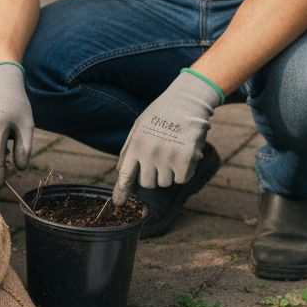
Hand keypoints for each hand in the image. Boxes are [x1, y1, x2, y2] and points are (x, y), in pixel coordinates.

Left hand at [113, 69, 221, 204]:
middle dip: (153, 176)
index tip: (119, 204)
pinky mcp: (186, 160)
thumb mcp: (139, 127)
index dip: (121, 191)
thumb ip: (129, 150)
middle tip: (160, 160)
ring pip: (165, 182)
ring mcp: (168, 158)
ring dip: (169, 173)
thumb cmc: (161, 114)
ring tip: (173, 153)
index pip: (125, 175)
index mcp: (136, 145)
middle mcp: (150, 154)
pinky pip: (182, 179)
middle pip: (147, 184)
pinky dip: (184, 172)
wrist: (187, 102)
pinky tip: (185, 156)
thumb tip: (120, 172)